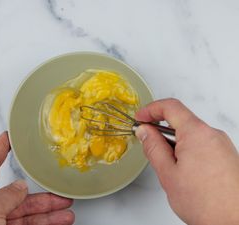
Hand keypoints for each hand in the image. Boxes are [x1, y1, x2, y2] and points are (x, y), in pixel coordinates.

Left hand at [0, 132, 74, 224]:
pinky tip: (57, 221)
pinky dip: (46, 224)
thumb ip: (7, 196)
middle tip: (58, 190)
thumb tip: (21, 187)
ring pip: (27, 213)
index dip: (0, 147)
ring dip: (48, 211)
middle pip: (18, 193)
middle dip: (41, 192)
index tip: (7, 137)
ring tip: (66, 208)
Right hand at [135, 98, 238, 224]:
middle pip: (181, 121)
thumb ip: (153, 147)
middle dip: (162, 131)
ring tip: (170, 168)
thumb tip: (145, 131)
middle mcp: (213, 134)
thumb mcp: (168, 173)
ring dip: (175, 143)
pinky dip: (188, 151)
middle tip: (149, 145)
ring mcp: (222, 145)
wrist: (235, 223)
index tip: (140, 118)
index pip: (170, 107)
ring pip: (191, 134)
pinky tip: (185, 172)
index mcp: (197, 133)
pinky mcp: (227, 155)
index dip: (151, 110)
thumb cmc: (206, 203)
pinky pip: (202, 144)